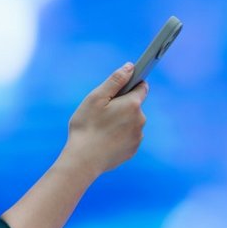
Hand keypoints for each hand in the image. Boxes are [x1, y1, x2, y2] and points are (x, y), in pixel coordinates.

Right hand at [61, 62, 148, 178]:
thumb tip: (130, 66)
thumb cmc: (87, 126)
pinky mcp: (132, 150)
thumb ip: (115, 80)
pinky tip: (105, 139)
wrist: (84, 160)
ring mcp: (138, 137)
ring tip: (101, 128)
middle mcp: (140, 120)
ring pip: (131, 122)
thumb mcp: (96, 97)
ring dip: (121, 121)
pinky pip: (128, 137)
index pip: (142, 87)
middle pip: (134, 105)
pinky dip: (119, 136)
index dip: (132, 84)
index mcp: (133, 104)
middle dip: (122, 105)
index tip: (122, 86)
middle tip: (102, 111)